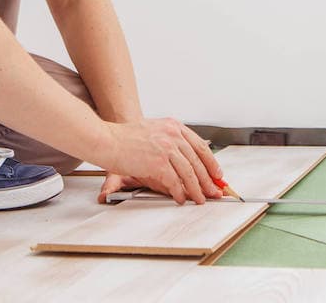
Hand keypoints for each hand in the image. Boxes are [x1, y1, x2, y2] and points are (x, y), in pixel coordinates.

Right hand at [104, 117, 224, 204]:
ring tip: (200, 199)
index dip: (211, 162)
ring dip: (197, 189)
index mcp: (174, 126)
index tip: (217, 174)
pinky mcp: (158, 162)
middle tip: (214, 191)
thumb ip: (170, 140)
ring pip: (189, 172)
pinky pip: (175, 181)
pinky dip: (180, 192)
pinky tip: (180, 199)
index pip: (200, 146)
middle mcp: (173, 135)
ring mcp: (166, 148)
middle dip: (208, 179)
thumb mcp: (154, 130)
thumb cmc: (126, 138)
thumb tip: (185, 157)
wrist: (108, 140)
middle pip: (198, 160)